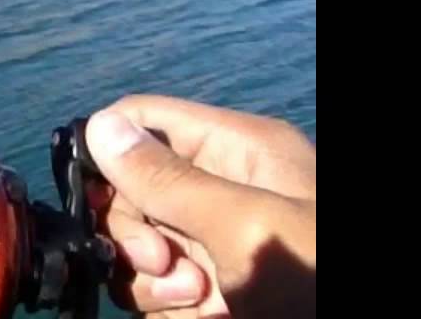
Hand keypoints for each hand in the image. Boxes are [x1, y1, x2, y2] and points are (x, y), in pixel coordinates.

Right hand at [85, 95, 315, 318]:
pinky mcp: (215, 293)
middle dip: (134, 234)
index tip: (102, 201)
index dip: (108, 155)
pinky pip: (157, 295)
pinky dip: (167, 313)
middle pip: (130, 191)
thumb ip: (169, 180)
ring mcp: (218, 245)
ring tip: (200, 302)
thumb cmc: (323, 280)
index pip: (142, 121)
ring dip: (149, 282)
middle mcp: (223, 191)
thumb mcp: (247, 226)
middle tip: (168, 266)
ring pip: (137, 250)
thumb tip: (97, 127)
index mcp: (237, 150)